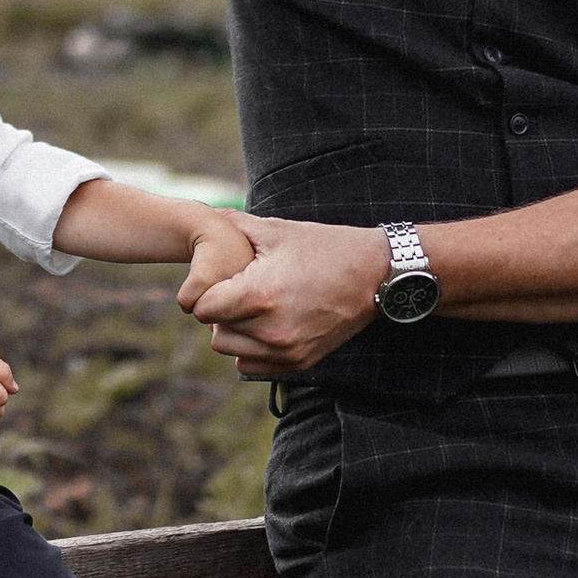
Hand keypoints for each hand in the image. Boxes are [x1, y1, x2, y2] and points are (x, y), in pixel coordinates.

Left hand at [179, 218, 386, 376]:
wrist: (374, 275)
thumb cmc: (324, 248)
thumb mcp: (277, 230)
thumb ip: (234, 224)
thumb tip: (205, 213)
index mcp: (260, 295)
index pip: (202, 308)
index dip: (204, 292)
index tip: (218, 281)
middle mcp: (271, 330)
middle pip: (214, 331)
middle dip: (220, 311)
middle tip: (238, 290)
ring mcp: (287, 351)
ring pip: (231, 350)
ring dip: (234, 331)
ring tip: (252, 306)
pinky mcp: (299, 363)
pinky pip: (252, 364)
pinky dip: (252, 347)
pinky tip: (266, 323)